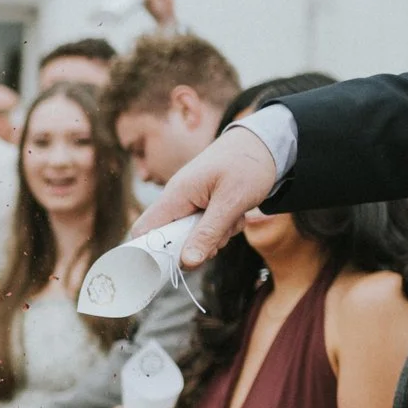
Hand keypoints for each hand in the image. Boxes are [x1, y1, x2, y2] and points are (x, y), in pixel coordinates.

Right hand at [128, 124, 280, 269]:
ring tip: (234, 220)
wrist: (264, 142)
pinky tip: (236, 214)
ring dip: (213, 237)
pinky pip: (203, 226)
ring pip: (190, 234)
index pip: (143, 230)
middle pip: (170, 238)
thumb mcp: (231, 202)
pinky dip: (221, 227)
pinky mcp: (201, 203)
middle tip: (220, 240)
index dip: (150, 252)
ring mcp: (189, 201)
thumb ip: (208, 233)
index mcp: (176, 195)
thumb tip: (186, 263)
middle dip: (195, 246)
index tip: (172, 265)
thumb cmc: (248, 165)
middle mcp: (177, 199)